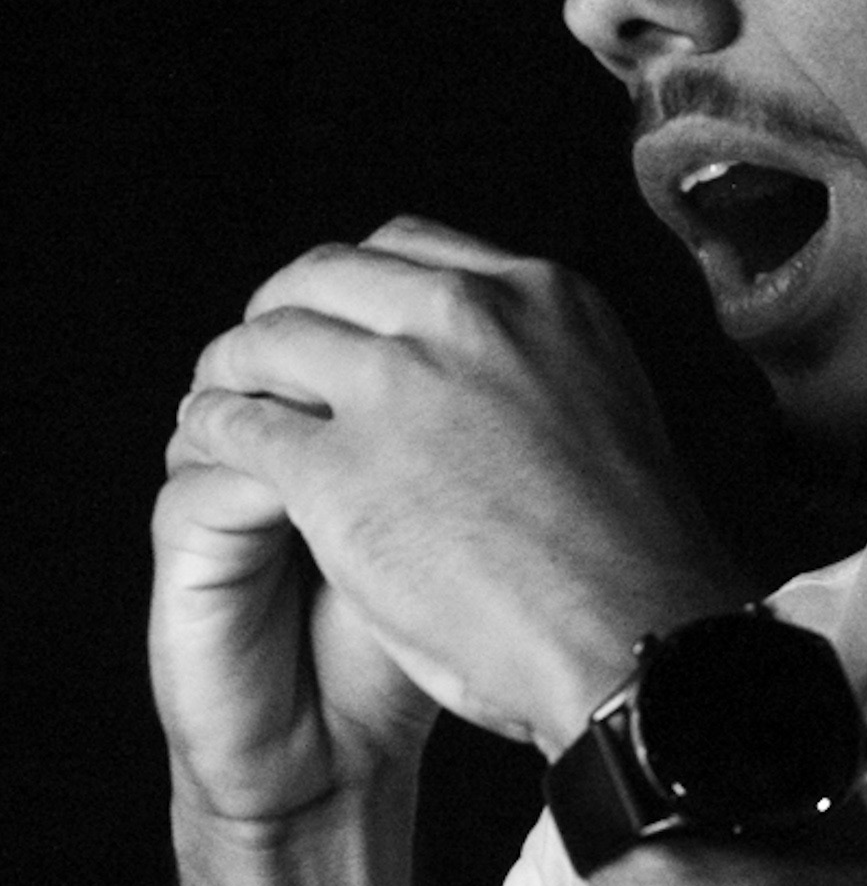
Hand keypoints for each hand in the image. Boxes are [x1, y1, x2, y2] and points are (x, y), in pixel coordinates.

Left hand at [160, 218, 748, 806]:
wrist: (639, 636)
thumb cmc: (636, 556)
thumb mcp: (608, 406)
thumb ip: (541, 372)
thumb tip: (494, 381)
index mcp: (543, 299)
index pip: (410, 249)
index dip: (355, 286)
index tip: (339, 319)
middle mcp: (468, 319)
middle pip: (327, 275)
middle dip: (283, 309)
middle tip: (262, 353)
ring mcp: (398, 388)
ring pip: (271, 339)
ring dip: (235, 366)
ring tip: (220, 397)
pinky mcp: (338, 470)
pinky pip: (241, 423)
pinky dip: (215, 427)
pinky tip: (208, 446)